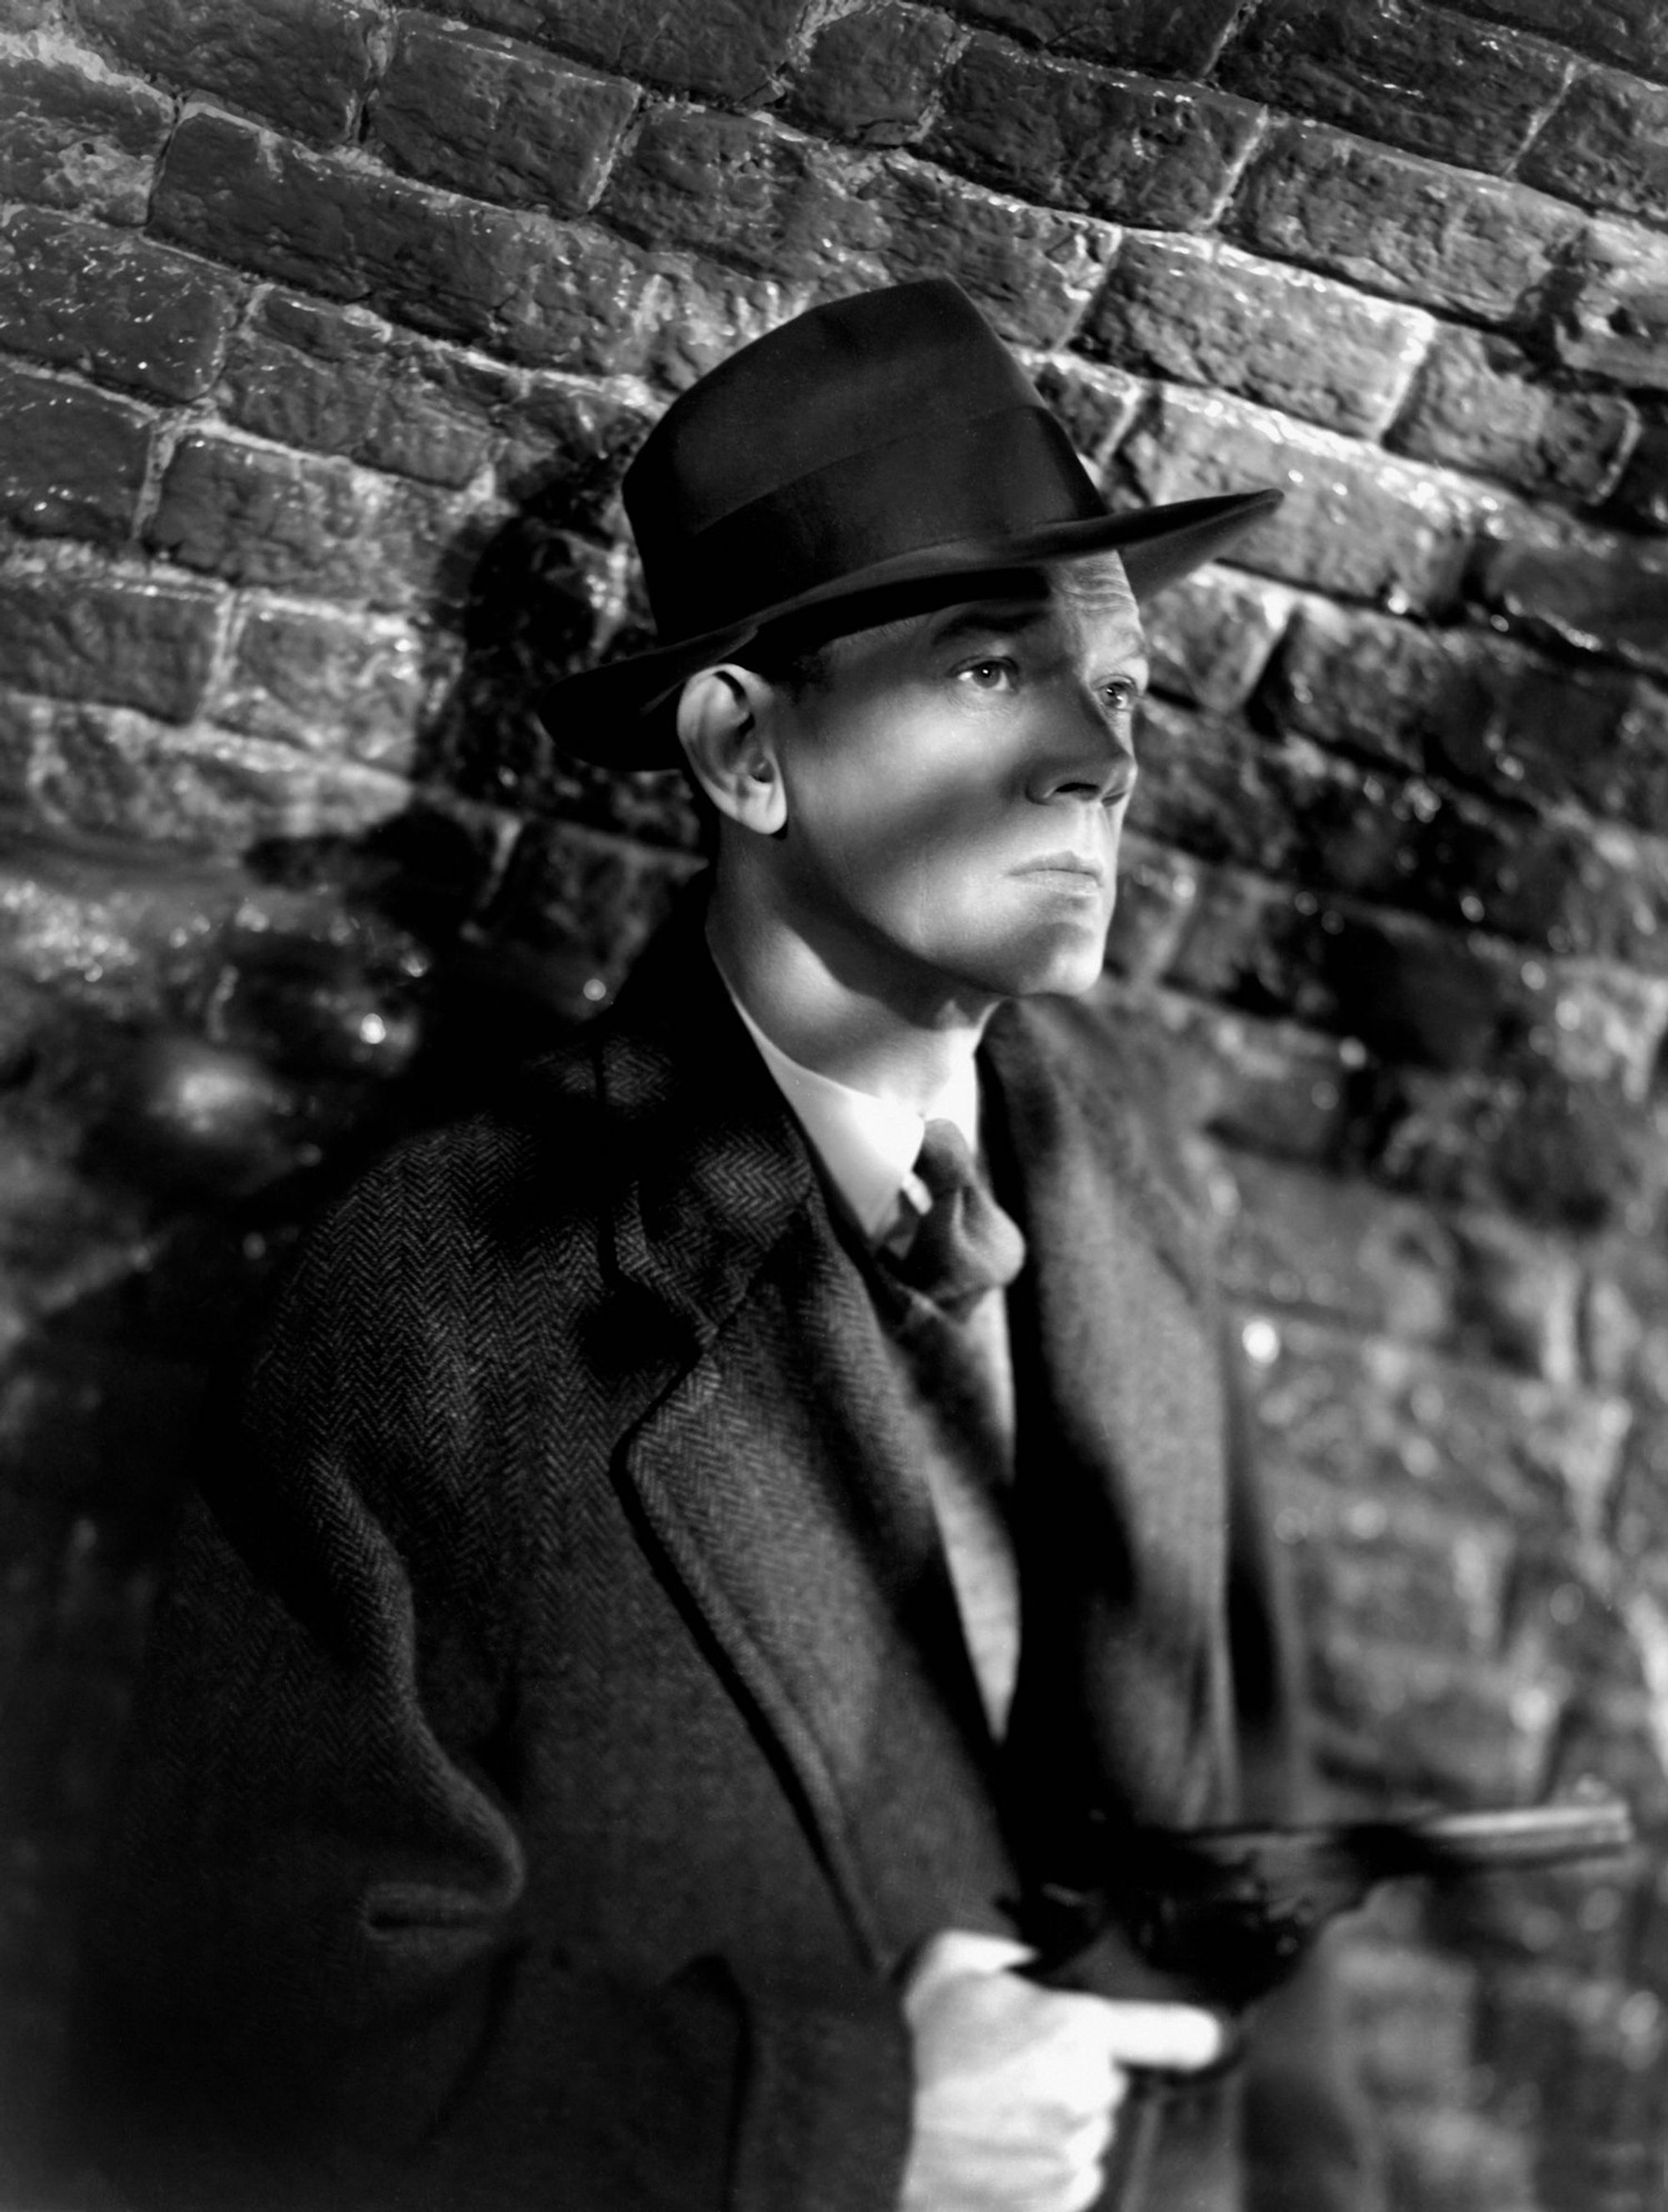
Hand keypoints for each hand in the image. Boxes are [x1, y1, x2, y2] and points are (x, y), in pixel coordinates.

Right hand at [898, 1930, 1222, 2211]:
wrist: (860, 2124)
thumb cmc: (906, 2039)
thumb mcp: (956, 1957)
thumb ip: (1017, 1955)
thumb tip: (1044, 1963)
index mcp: (1074, 2032)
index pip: (1173, 2032)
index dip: (1201, 2030)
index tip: (1218, 2032)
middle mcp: (1085, 2103)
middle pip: (1107, 2085)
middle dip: (1072, 2074)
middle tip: (1008, 2066)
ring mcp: (1067, 2167)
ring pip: (1085, 2140)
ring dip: (1053, 2127)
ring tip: (986, 2114)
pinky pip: (1062, 2188)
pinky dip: (1035, 2173)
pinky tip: (988, 2153)